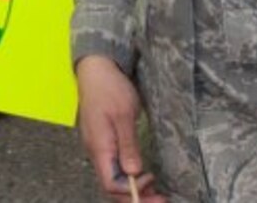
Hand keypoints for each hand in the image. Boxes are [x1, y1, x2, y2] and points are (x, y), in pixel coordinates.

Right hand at [75, 55, 165, 201]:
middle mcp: (95, 150)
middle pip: (112, 185)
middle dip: (135, 195)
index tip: (154, 185)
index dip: (132, 192)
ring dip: (133, 187)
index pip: (111, 184)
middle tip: (161, 198)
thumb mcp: (123, 114)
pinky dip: (129, 175)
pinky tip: (143, 173)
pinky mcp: (103, 139)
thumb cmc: (109, 87)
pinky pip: (113, 166)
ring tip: (155, 189)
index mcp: (99, 146)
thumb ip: (128, 145)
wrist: (95, 67)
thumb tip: (134, 172)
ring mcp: (98, 145)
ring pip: (113, 176)